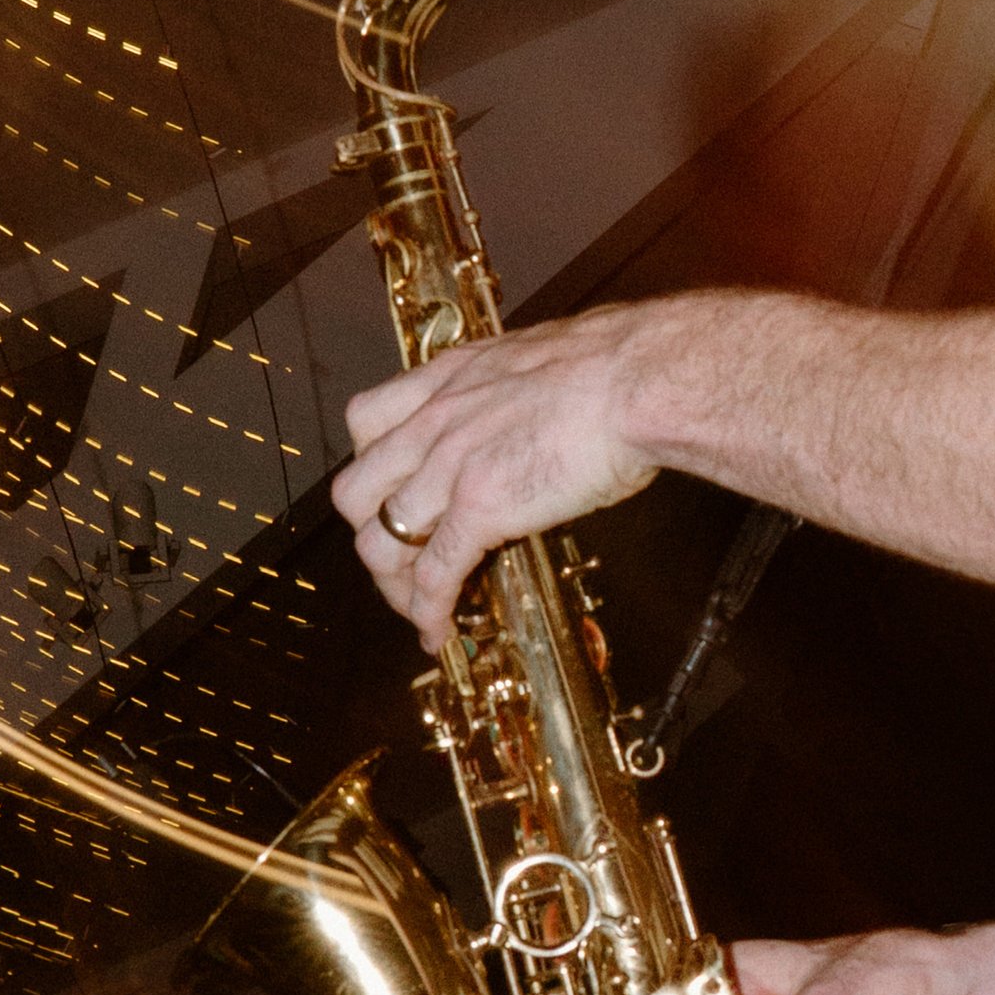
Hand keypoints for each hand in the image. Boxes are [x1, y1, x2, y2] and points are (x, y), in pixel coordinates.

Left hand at [334, 311, 656, 647]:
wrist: (638, 379)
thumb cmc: (614, 366)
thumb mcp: (534, 363)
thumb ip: (509, 394)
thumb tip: (528, 419)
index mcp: (447, 379)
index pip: (366, 422)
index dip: (371, 468)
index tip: (392, 492)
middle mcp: (434, 421)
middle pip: (356, 492)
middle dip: (370, 534)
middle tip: (402, 559)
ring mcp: (449, 466)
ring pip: (380, 542)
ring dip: (394, 585)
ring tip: (417, 607)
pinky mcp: (480, 508)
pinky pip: (434, 574)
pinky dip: (428, 612)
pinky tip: (437, 631)